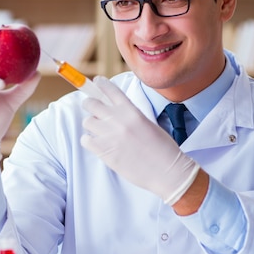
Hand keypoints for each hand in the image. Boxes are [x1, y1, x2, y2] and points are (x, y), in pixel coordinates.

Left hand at [81, 77, 199, 204]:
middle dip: (90, 106)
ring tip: (101, 133)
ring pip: (87, 122)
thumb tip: (113, 113)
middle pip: (91, 103)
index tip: (96, 82)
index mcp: (132, 111)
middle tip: (93, 112)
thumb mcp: (148, 124)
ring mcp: (109, 134)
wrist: (167, 171)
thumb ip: (130, 116)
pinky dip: (89, 141)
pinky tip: (99, 145)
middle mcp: (118, 119)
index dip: (101, 84)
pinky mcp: (104, 150)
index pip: (111, 90)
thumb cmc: (162, 149)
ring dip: (92, 126)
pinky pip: (85, 139)